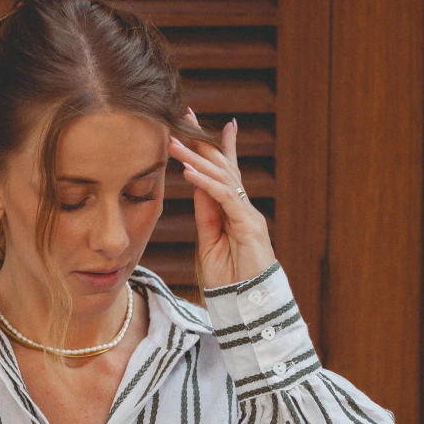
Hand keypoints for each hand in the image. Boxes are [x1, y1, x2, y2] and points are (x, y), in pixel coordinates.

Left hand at [168, 109, 275, 288]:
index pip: (221, 172)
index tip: (194, 125)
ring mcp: (248, 215)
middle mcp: (243, 207)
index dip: (211, 147)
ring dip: (196, 157)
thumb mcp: (210, 245)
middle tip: (184, 115)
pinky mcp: (249, 226)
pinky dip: (206, 182)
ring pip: (222, 177)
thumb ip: (206, 217)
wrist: (248, 307)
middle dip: (203, 140)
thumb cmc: (230, 283)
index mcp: (233, 212)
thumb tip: (196, 188)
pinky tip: (188, 170)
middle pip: (222, 166)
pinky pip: (225, 198)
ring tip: (174, 142)